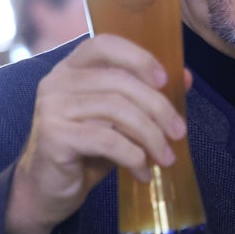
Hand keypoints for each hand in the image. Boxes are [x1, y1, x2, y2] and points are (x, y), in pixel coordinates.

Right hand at [6, 34, 188, 233]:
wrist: (48, 189)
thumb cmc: (88, 149)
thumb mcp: (121, 120)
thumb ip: (146, 95)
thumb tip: (185, 77)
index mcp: (73, 68)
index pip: (105, 44)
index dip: (139, 58)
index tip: (165, 81)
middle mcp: (57, 81)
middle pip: (120, 82)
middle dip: (158, 108)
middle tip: (179, 133)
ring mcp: (51, 107)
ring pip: (117, 111)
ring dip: (151, 136)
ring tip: (165, 157)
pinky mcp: (53, 136)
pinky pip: (107, 140)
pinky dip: (133, 157)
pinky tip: (143, 172)